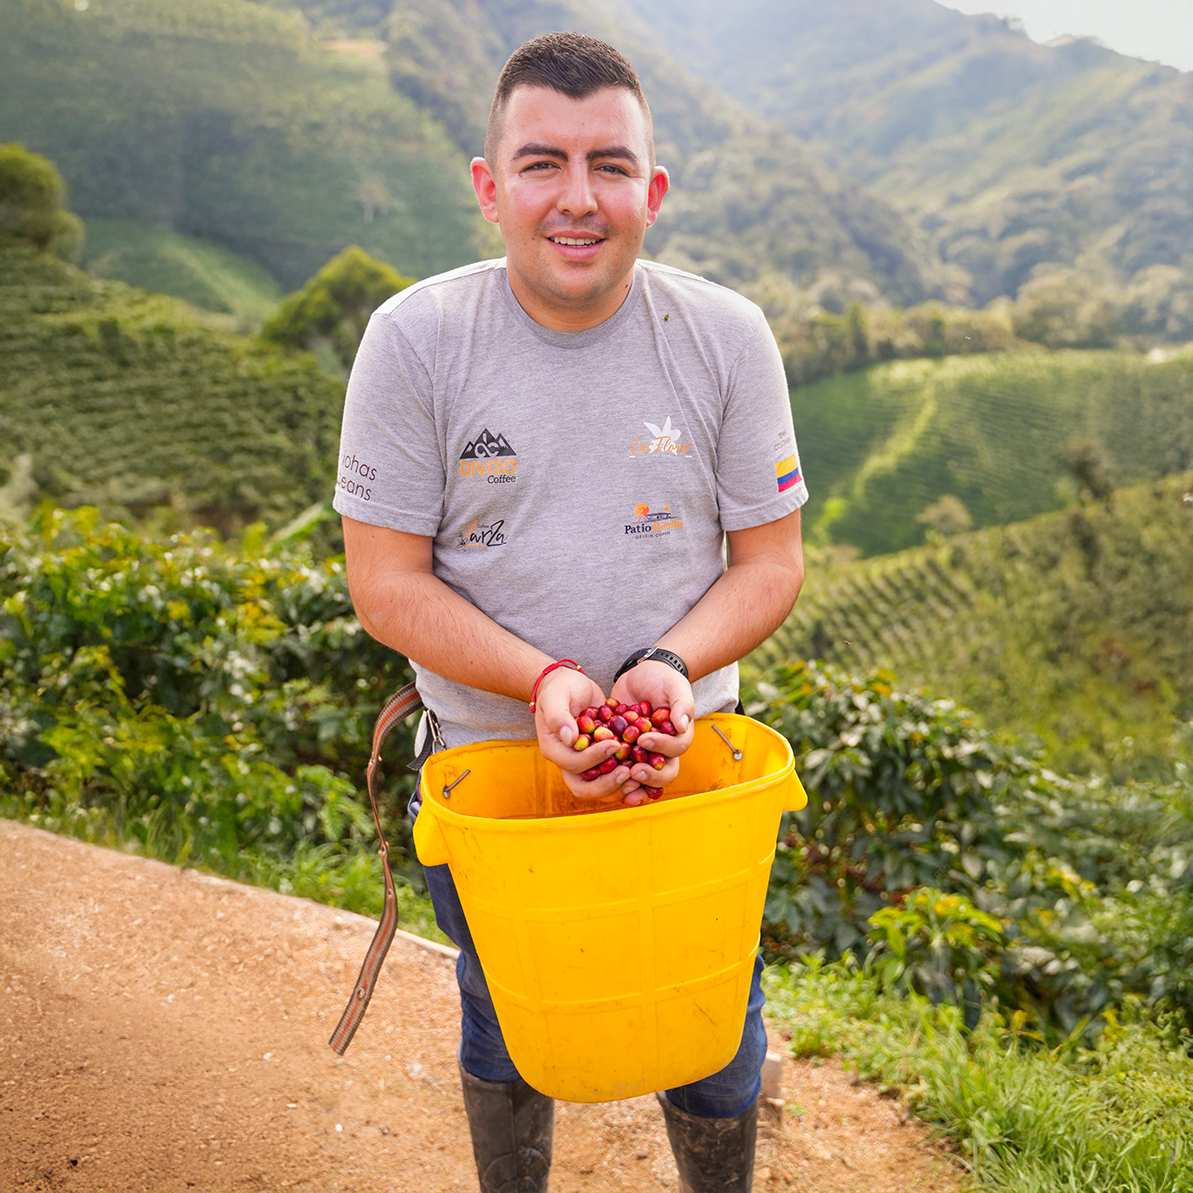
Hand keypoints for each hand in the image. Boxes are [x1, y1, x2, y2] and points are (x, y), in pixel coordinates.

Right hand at [532, 666, 638, 800]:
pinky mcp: (599, 761)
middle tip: (630, 773)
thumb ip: (558, 716)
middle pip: (584, 787)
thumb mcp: (556, 696)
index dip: (594, 758)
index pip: (573, 764)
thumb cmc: (561, 687)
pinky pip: (611, 778)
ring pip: (599, 789)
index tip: (614, 744)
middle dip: (608, 784)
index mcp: (554, 749)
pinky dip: (626, 780)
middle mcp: (567, 762)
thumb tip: (570, 738)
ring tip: (639, 777)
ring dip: (619, 787)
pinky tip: (644, 771)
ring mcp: (584, 764)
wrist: (570, 685)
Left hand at [610, 660, 694, 802]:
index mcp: (678, 737)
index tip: (644, 740)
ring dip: (632, 784)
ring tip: (618, 784)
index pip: (675, 750)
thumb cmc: (662, 679)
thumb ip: (682, 703)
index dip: (661, 748)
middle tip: (634, 772)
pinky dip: (613, 776)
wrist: (639, 675)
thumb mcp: (674, 685)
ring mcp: (643, 753)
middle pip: (663, 773)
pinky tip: (599, 776)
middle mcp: (663, 750)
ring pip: (642, 777)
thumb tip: (682, 724)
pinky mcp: (625, 751)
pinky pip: (621, 768)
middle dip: (650, 776)